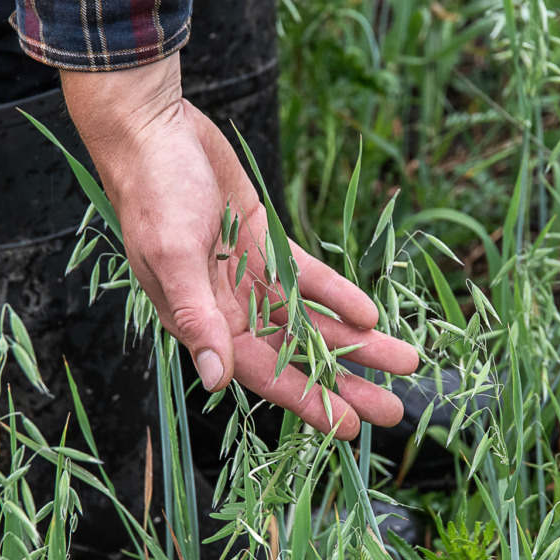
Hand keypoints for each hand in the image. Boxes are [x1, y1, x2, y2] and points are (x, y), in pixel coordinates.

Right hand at [60, 55, 417, 440]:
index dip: (308, 402)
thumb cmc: (154, 193)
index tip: (349, 428)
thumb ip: (197, 318)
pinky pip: (311, 278)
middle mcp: (230, 308)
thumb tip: (216, 379)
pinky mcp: (268, 245)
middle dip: (346, 383)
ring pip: (313, 321)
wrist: (156, 131)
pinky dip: (340, 295)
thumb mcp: (173, 256)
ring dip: (357, 342)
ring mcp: (252, 277)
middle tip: (394, 410)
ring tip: (404, 360)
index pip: (265, 374)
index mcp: (203, 321)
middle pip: (298, 356)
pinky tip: (373, 313)